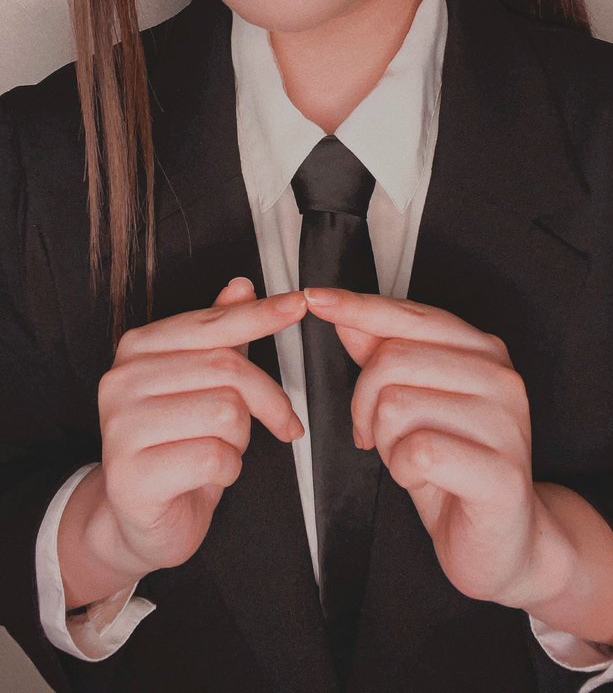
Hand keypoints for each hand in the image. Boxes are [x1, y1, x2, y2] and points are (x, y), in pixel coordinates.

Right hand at [94, 278, 306, 576]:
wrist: (138, 520)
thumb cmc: (176, 446)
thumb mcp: (200, 384)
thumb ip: (217, 334)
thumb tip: (241, 286)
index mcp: (137, 348)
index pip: (212, 325)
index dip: (260, 316)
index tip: (298, 305)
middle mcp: (121, 381)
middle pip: (227, 369)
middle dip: (266, 400)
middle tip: (280, 422)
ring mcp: (121, 428)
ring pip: (226, 413)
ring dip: (241, 439)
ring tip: (222, 449)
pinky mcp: (132, 475)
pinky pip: (215, 458)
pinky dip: (229, 470)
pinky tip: (209, 475)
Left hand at [304, 287, 547, 606]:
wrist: (507, 543)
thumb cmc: (457, 472)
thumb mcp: (413, 407)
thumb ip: (386, 358)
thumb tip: (349, 317)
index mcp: (482, 352)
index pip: (410, 315)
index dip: (358, 306)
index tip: (315, 299)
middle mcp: (500, 377)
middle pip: (392, 360)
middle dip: (365, 403)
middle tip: (376, 435)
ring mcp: (505, 423)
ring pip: (397, 405)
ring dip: (385, 441)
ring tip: (409, 459)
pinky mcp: (501, 472)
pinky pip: (418, 452)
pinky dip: (401, 470)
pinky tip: (420, 479)